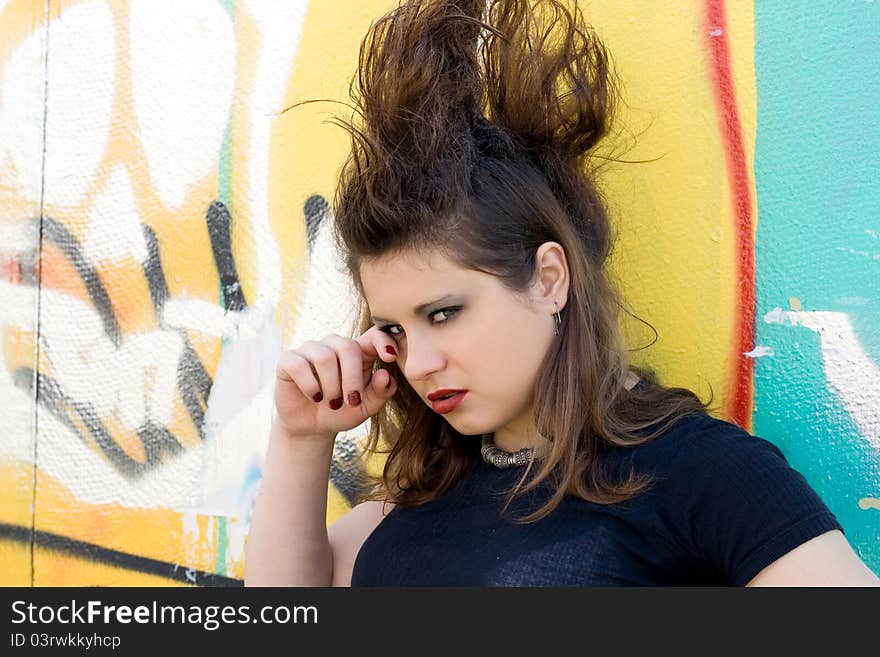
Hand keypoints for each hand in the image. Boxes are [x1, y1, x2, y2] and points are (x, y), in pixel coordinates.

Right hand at [273, 326, 399, 441]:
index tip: (391, 357)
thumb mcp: (367, 407)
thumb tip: (385, 375)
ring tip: (332, 403)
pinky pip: (300, 365)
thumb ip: (380, 392)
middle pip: (347, 346)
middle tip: (352, 402)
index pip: (373, 334)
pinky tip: (314, 397)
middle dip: (352, 378)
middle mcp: (334, 345)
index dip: (383, 340)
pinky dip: (310, 385)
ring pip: (324, 357)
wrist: (312, 428)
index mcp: (358, 351)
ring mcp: (310, 350)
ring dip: (331, 386)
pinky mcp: (289, 360)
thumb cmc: (342, 412)